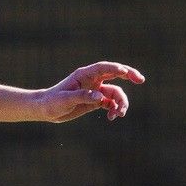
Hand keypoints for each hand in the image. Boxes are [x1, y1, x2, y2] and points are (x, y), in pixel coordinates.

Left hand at [29, 62, 143, 122]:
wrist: (44, 110)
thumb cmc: (51, 102)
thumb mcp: (65, 99)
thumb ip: (82, 96)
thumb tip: (101, 97)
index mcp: (84, 75)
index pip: (103, 68)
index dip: (115, 69)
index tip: (125, 72)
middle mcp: (92, 81)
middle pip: (115, 75)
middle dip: (129, 75)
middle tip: (141, 80)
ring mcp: (95, 90)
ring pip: (115, 93)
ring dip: (120, 102)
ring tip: (119, 114)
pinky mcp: (95, 101)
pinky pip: (110, 103)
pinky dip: (113, 109)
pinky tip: (112, 117)